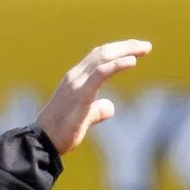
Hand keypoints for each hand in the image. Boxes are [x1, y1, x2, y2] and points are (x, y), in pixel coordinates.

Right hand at [36, 39, 152, 154]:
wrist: (43, 143)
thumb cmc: (60, 133)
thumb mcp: (83, 118)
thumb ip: (97, 111)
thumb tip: (110, 107)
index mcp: (75, 80)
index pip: (97, 57)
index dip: (117, 51)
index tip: (135, 51)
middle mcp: (75, 76)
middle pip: (103, 53)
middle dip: (126, 46)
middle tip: (146, 46)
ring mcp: (77, 84)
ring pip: (103, 58)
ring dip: (126, 51)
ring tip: (144, 49)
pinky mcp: (81, 95)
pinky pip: (101, 74)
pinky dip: (117, 65)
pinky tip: (132, 61)